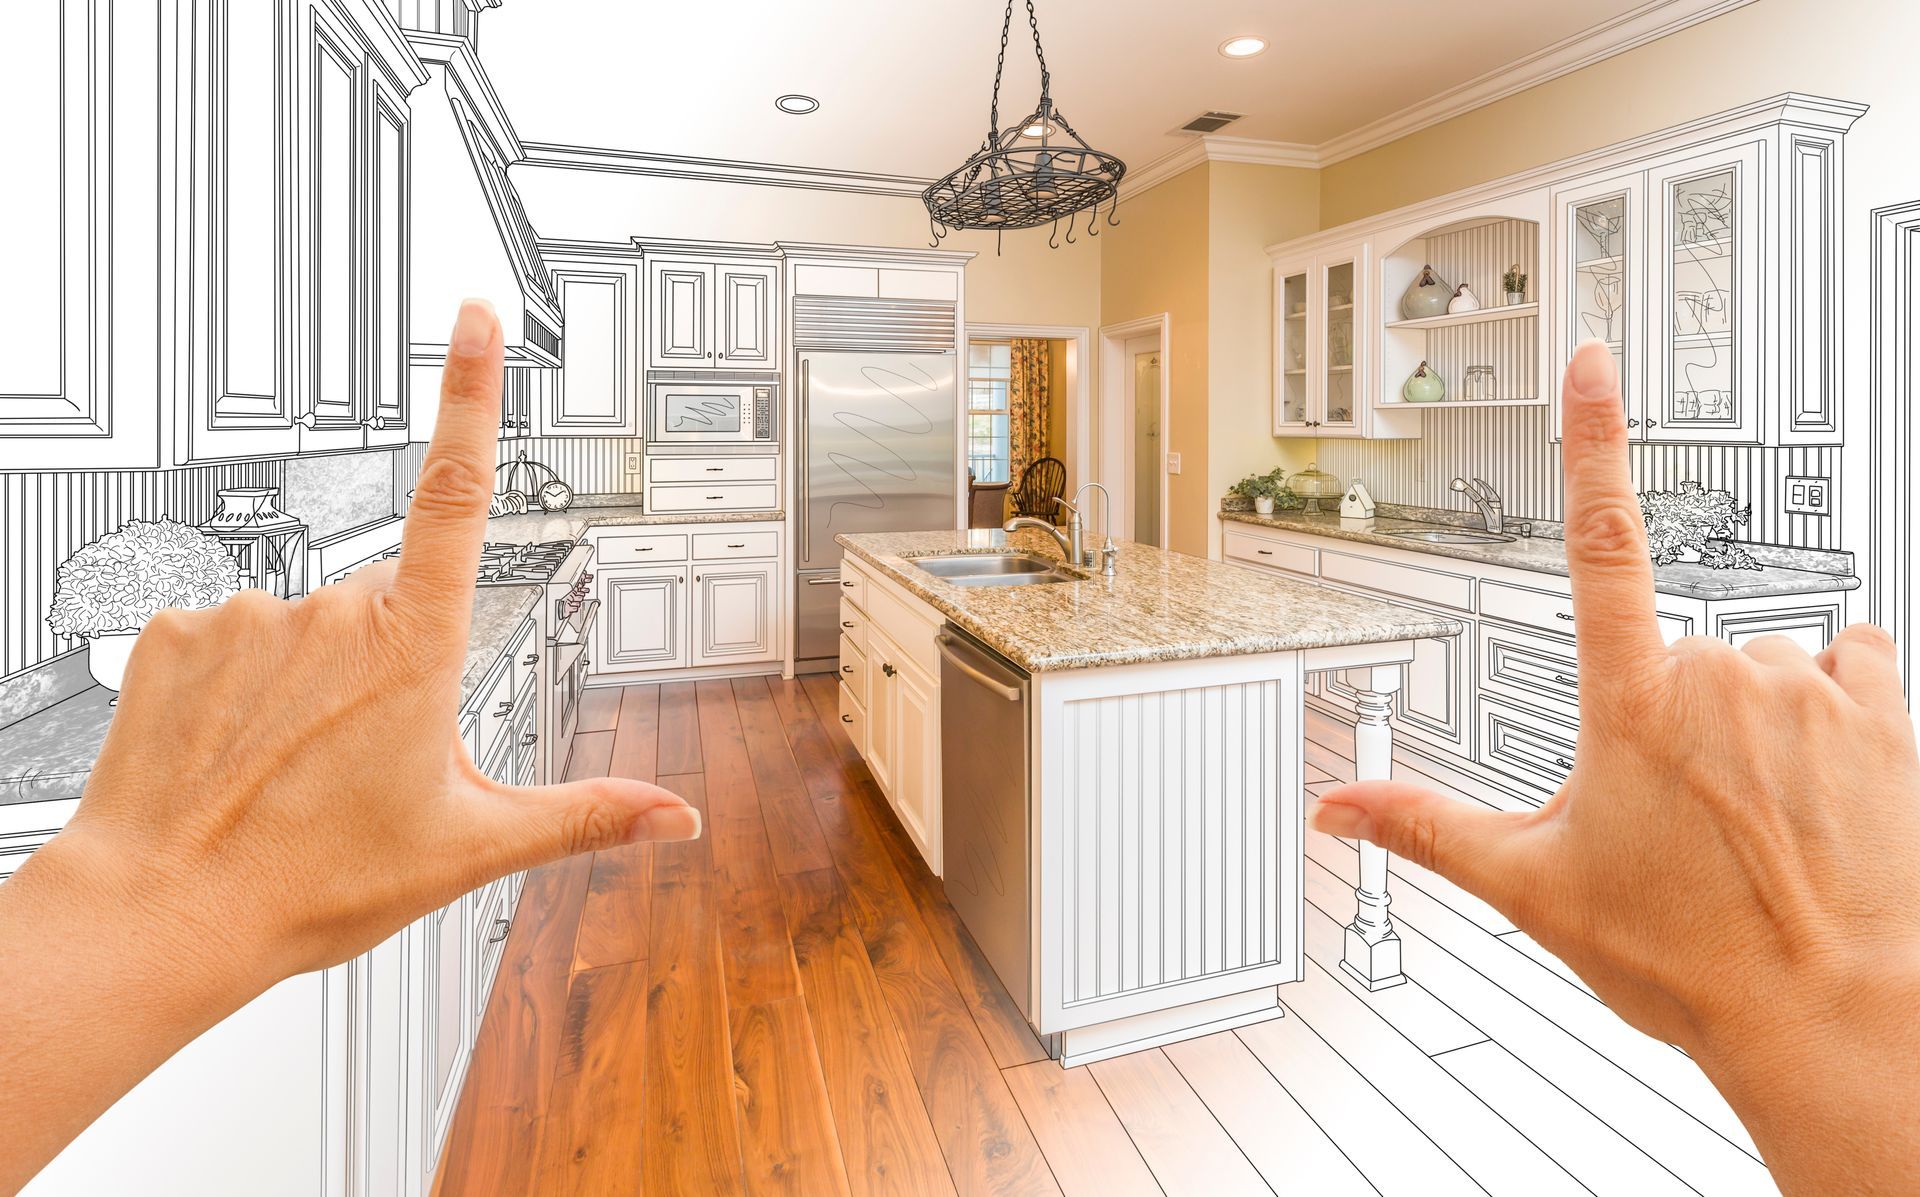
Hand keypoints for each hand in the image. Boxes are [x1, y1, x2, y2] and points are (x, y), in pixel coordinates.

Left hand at [0, 301, 697, 1191]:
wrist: (162, 913)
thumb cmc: (310, 882)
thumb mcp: (470, 849)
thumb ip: (583, 815)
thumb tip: (675, 817)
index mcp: (413, 648)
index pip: (456, 493)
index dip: (470, 395)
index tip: (474, 319)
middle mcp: (330, 611)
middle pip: (384, 603)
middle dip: (387, 663)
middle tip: (363, 760)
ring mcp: (247, 615)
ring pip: (305, 623)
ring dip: (310, 678)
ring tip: (292, 768)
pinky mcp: (175, 631)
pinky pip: (230, 634)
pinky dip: (239, 681)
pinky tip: (235, 747)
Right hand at [1311, 341, 1919, 1194]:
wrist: (1835, 1017)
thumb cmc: (1692, 960)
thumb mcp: (1535, 889)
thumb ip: (1425, 828)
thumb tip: (1336, 810)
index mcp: (1629, 702)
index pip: (1598, 538)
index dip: (1590, 438)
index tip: (1593, 360)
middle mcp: (1723, 676)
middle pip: (1682, 649)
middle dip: (1676, 712)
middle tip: (1680, 813)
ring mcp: (1809, 691)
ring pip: (1766, 661)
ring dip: (1755, 715)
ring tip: (1755, 812)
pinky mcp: (1885, 716)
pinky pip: (1854, 658)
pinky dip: (1834, 698)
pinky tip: (1823, 770)